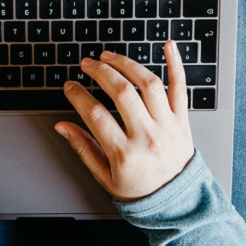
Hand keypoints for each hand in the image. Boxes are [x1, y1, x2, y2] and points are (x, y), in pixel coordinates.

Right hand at [55, 41, 193, 200]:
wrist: (176, 201)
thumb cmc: (139, 189)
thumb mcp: (104, 176)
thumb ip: (83, 148)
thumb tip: (62, 126)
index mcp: (125, 153)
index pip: (95, 115)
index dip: (78, 96)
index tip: (69, 86)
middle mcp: (148, 136)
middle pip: (122, 92)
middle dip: (100, 72)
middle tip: (87, 65)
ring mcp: (167, 125)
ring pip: (148, 84)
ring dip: (127, 64)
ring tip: (109, 57)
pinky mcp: (182, 119)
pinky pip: (181, 87)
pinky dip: (176, 64)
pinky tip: (168, 45)